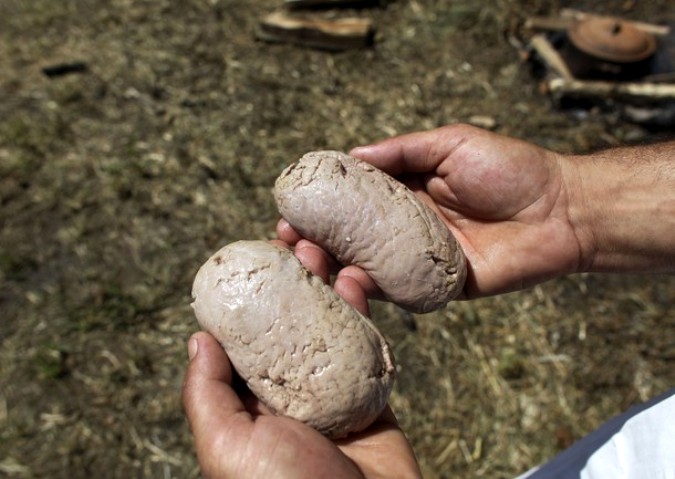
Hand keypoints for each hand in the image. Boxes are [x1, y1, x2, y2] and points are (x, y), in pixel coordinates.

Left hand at [182, 242, 421, 478]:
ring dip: (325, 284)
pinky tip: (354, 278)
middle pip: (290, 323)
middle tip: (291, 240)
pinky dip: (362, 309)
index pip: (246, 337)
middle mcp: (291, 392)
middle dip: (290, 279)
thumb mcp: (226, 445)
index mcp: (251, 403)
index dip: (250, 293)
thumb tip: (198, 337)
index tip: (253, 255)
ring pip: (329, 325)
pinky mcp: (373, 392)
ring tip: (319, 248)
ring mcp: (334, 390)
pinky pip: (368, 344)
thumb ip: (207, 393)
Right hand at [279, 124, 581, 297]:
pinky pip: (398, 292)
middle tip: (287, 242)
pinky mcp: (436, 289)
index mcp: (406, 193)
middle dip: (316, 242)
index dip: (320, 206)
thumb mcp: (451, 143)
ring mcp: (418, 261)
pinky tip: (345, 282)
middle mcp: (405, 229)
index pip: (352, 203)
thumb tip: (350, 155)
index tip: (290, 207)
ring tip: (307, 261)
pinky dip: (370, 290)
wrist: (560, 210)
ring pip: (366, 267)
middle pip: (351, 238)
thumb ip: (402, 151)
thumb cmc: (509, 169)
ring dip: (333, 267)